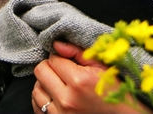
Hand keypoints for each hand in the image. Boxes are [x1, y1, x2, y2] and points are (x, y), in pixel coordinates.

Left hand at [31, 41, 150, 113]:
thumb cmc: (115, 93)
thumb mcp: (102, 68)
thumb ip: (78, 53)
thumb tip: (57, 44)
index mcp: (79, 81)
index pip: (54, 59)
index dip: (61, 57)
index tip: (68, 62)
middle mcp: (67, 99)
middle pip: (41, 71)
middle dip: (50, 67)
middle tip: (62, 71)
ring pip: (36, 90)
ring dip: (45, 84)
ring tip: (59, 85)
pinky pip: (37, 108)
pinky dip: (43, 100)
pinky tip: (56, 98)